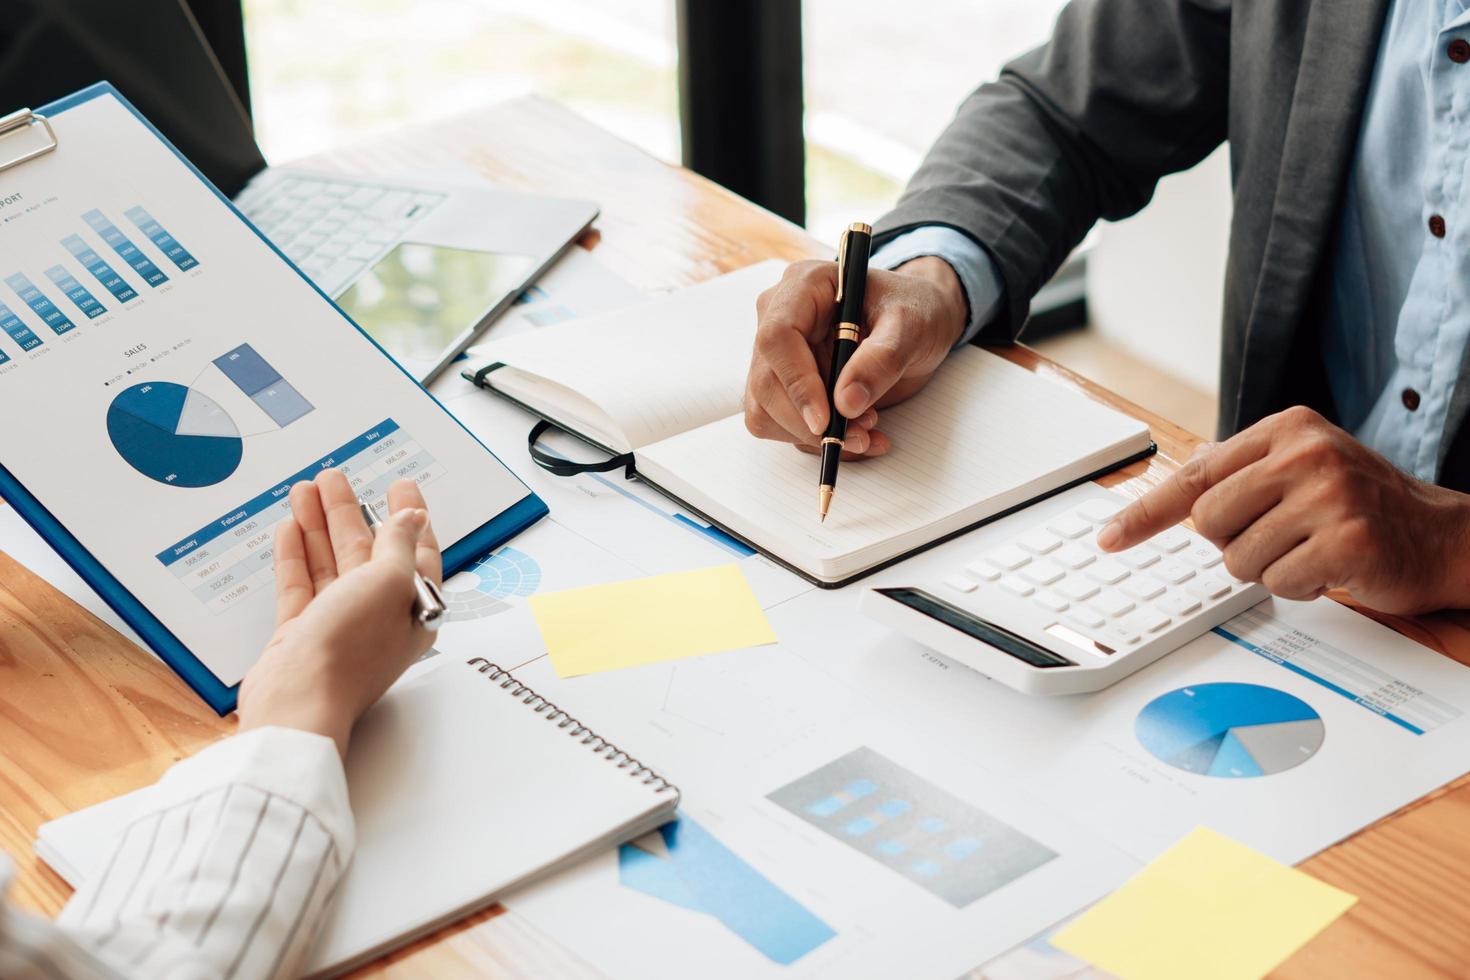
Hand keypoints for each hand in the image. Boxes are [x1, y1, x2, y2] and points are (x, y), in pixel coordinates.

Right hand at [237, 469, 441, 753]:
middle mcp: (377, 616)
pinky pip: (300, 585)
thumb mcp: (388, 583)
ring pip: (329, 563)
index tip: (401, 484)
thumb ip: (399, 546)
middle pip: (365, 551)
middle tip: (334, 478)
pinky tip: (289, 528)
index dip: (409, 515)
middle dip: (349, 511)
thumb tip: (412, 517)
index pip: (415, 551)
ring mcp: (337, 623)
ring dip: (317, 525)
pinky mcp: (301, 632)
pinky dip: (295, 555)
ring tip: (304, 490)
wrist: (299, 701)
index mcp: (411, 607)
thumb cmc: (351, 650)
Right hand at [743, 255, 967, 458]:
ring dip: (812, 436)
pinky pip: (781, 424)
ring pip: (766, 409)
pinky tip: (857, 434)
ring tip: (866, 432)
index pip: (777, 337)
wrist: (917, 324)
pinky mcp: (783, 383)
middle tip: (860, 435)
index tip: (825, 420)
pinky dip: (816, 441)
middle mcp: (779, 316)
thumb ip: (882, 359)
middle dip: (809, 421)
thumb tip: (845, 403)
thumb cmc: (914, 310)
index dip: (797, 383)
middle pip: (766, 381)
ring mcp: (778, 352)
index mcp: (804, 285)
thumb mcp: (912, 327)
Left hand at [1096, 406, 1469, 613]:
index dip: (1147, 513)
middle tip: (1282, 536)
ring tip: (1311, 549)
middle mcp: (1306, 453)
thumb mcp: (1304, 467)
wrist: (1443, 535)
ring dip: (1269, 567)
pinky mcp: (1348, 540)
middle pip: (1209, 521)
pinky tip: (1332, 567)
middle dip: (1235, 542)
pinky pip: (1279, 582)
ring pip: (1239, 558)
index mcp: (1287, 428)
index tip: (1110, 538)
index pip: (1195, 473)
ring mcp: (1329, 495)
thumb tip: (1180, 485)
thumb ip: (1244, 472)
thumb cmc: (1362, 505)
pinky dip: (1300, 586)